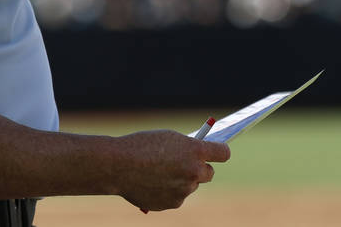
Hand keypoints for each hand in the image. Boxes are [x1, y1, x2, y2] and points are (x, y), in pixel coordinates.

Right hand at [113, 130, 230, 211]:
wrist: (118, 165)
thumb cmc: (141, 145)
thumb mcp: (167, 138)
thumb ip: (186, 147)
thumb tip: (199, 156)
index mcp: (194, 151)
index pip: (223, 153)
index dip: (220, 151)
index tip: (217, 151)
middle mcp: (194, 171)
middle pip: (209, 173)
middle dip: (200, 168)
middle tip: (186, 164)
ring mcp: (184, 190)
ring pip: (190, 185)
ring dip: (181, 180)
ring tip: (158, 172)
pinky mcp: (173, 203)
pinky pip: (176, 196)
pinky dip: (168, 191)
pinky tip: (152, 183)